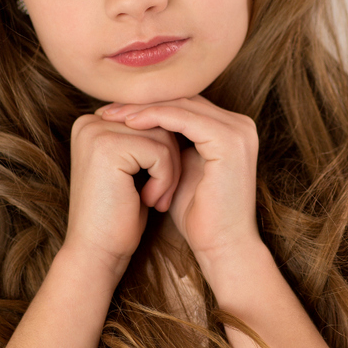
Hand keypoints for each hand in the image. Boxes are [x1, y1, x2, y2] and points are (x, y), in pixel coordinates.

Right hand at [63, 113, 181, 279]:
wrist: (97, 253)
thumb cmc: (120, 216)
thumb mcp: (134, 170)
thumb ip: (145, 139)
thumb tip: (182, 113)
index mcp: (93, 122)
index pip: (151, 118)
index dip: (164, 150)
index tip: (156, 184)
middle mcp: (90, 121)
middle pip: (159, 123)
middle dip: (170, 160)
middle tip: (162, 195)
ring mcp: (96, 132)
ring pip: (164, 136)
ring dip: (170, 171)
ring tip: (157, 199)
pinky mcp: (108, 147)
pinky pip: (160, 152)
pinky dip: (166, 179)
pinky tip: (150, 201)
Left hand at [97, 95, 261, 273]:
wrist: (222, 248)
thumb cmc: (200, 219)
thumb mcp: (181, 174)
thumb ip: (171, 149)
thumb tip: (140, 131)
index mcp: (231, 131)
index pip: (184, 105)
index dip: (149, 106)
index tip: (114, 113)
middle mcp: (240, 126)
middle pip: (183, 99)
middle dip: (143, 102)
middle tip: (107, 108)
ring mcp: (238, 131)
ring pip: (181, 104)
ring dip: (143, 108)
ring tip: (113, 115)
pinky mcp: (228, 141)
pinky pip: (184, 118)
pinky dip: (155, 117)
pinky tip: (130, 123)